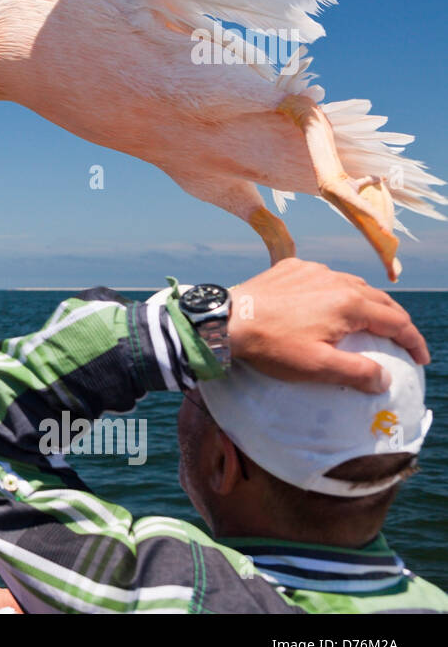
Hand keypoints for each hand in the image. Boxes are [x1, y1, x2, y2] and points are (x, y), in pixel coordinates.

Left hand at [227, 258, 428, 392]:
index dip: (414, 341)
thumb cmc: (271, 346)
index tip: (420, 358)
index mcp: (350, 303)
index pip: (397, 321)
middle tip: (402, 341)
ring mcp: (313, 270)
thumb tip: (385, 378)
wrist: (226, 321)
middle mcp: (336, 280)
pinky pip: (324, 278)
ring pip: (353, 285)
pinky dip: (335, 291)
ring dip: (367, 304)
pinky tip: (328, 305)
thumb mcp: (317, 367)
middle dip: (396, 321)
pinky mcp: (291, 268)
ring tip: (369, 322)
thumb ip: (357, 372)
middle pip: (380, 300)